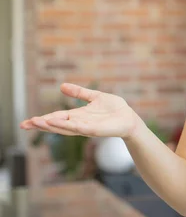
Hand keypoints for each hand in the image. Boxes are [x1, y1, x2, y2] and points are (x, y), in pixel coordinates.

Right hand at [20, 83, 140, 139]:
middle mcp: (79, 123)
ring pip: (64, 127)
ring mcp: (86, 127)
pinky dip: (67, 125)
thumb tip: (62, 86)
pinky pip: (78, 128)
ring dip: (50, 125)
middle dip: (41, 125)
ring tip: (36, 122)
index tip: (27, 122)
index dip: (42, 120)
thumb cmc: (114, 109)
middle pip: (56, 125)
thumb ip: (79, 92)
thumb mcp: (94, 97)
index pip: (56, 118)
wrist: (129, 117)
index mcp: (78, 116)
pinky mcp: (94, 130)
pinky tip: (57, 123)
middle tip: (25, 124)